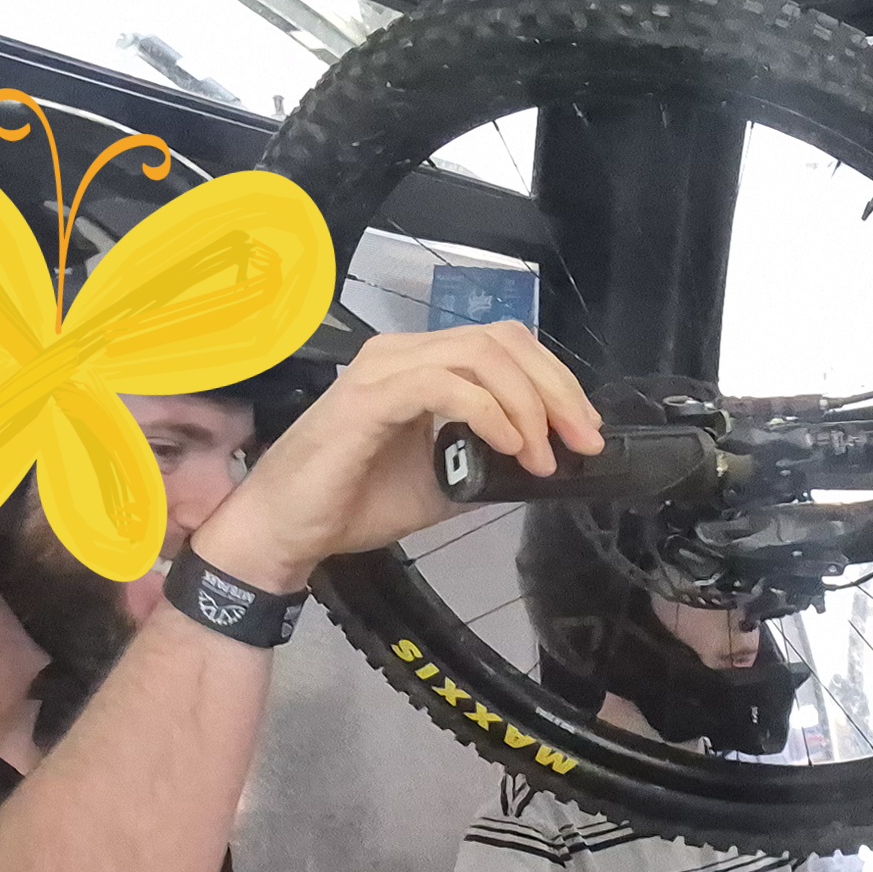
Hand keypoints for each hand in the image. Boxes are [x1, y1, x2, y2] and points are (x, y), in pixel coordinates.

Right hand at [191, 322, 600, 593]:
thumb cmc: (353, 503)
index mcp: (420, 366)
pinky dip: (488, 413)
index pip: (502, 346)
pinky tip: (507, 446)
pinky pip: (445, 386)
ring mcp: (385, 371)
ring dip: (528, 405)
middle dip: (555, 389)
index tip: (584, 432)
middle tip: (582, 441)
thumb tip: (539, 462)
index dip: (554, 381)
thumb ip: (486, 462)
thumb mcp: (442, 483)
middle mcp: (403, 355)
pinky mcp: (369, 398)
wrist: (288, 531)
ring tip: (542, 455)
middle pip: (501, 341)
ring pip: (480, 355)